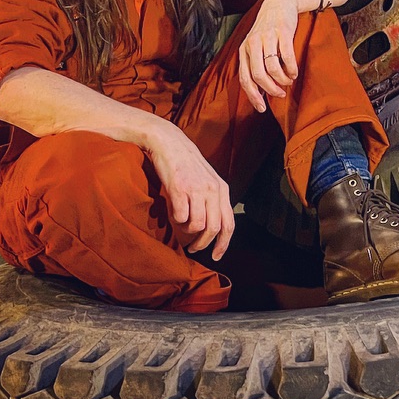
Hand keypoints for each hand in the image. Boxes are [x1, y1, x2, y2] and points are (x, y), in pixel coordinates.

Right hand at [141, 120, 233, 259]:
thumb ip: (212, 200)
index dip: (224, 244)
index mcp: (222, 189)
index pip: (229, 224)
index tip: (216, 256)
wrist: (169, 142)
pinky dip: (177, 220)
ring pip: (198, 225)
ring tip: (181, 229)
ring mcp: (196, 189)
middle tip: (193, 248)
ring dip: (188, 233)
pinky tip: (173, 214)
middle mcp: (213, 190)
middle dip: (204, 244)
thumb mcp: (207, 180)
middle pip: (214, 228)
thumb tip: (209, 228)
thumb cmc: (186, 164)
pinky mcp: (179, 188)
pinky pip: (181, 216)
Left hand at [238, 0, 305, 112]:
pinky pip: (286, 56)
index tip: (262, 108)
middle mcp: (252, 44)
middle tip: (280, 94)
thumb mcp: (255, 46)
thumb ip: (255, 65)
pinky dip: (291, 68)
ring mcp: (267, 37)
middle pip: (258, 75)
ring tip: (288, 81)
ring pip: (272, 67)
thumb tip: (259, 92)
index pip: (245, 78)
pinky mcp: (282, 32)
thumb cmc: (267, 31)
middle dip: (270, 89)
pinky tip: (294, 72)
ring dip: (282, 80)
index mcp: (244, 50)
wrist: (279, 3)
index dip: (253, 96)